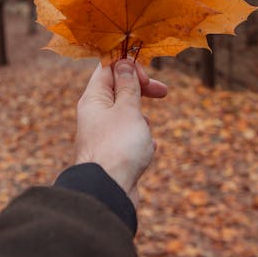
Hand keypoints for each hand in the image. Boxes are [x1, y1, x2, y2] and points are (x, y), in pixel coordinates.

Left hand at [75, 59, 167, 206]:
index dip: (128, 67)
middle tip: (163, 92)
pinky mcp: (111, 156)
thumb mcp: (128, 109)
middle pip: (118, 92)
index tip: (146, 77)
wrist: (107, 193)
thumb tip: (123, 64)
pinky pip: (128, 140)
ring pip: (125, 117)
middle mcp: (94, 116)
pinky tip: (148, 149)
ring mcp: (102, 136)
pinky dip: (140, 141)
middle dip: (141, 91)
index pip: (107, 69)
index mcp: (93, 99)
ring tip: (145, 133)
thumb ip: (128, 86)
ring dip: (141, 119)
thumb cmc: (118, 147)